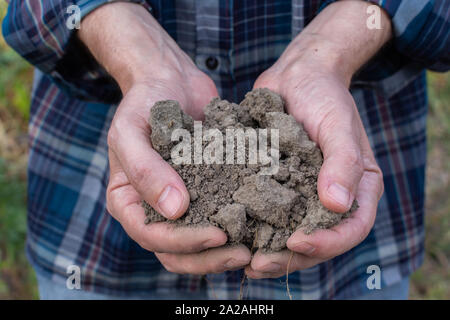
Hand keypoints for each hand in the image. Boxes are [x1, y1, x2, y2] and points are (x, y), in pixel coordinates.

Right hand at [79, 2, 250, 273]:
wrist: (170, 79)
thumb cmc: (144, 101)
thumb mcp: (131, 131)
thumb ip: (145, 169)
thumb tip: (174, 210)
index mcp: (128, 201)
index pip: (151, 236)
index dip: (183, 242)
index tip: (218, 235)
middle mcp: (153, 208)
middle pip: (176, 251)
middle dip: (209, 257)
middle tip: (245, 254)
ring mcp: (180, 203)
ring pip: (199, 243)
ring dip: (225, 251)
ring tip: (256, 247)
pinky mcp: (205, 191)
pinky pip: (218, 215)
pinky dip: (237, 225)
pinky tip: (262, 222)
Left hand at [245, 1, 390, 278]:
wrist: (297, 75)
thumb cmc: (325, 95)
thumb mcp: (338, 125)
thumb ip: (344, 162)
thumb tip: (337, 204)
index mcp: (357, 188)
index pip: (351, 228)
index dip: (328, 243)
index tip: (298, 242)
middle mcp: (330, 197)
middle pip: (317, 240)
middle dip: (290, 257)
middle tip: (258, 264)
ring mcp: (302, 194)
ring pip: (289, 232)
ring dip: (267, 250)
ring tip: (240, 259)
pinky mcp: (276, 185)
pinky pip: (267, 212)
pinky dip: (251, 226)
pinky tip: (228, 232)